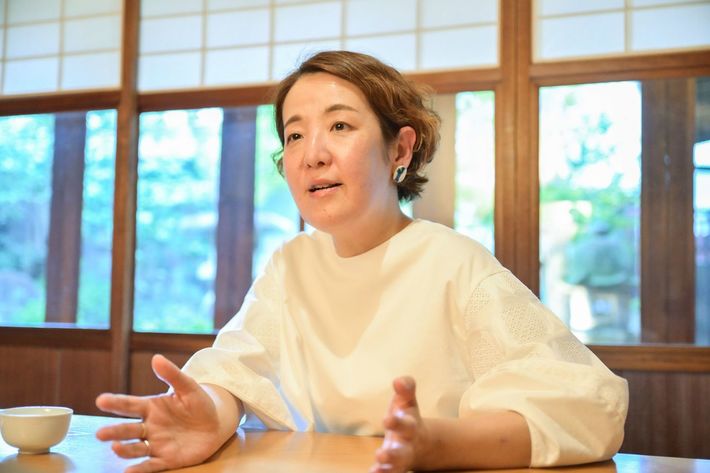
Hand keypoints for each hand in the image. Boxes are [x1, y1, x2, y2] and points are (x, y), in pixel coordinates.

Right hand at [95, 354, 225, 472]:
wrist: (215, 425)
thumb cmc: (199, 404)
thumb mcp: (188, 387)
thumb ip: (172, 375)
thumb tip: (156, 358)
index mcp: (151, 407)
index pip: (130, 405)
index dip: (116, 403)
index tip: (101, 400)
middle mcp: (149, 427)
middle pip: (129, 429)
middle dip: (114, 431)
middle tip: (100, 433)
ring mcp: (156, 444)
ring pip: (136, 448)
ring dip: (124, 449)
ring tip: (115, 447)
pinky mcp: (166, 459)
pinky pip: (151, 465)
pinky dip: (140, 469)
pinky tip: (128, 471)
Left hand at [370, 376, 429, 472]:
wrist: (421, 442)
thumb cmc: (407, 416)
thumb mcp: (407, 401)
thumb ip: (406, 388)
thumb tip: (398, 380)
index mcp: (410, 426)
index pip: (405, 424)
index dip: (396, 421)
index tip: (386, 419)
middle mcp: (407, 445)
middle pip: (402, 452)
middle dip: (392, 454)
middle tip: (380, 454)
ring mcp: (400, 459)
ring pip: (396, 467)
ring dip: (386, 468)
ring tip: (375, 469)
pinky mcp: (393, 467)